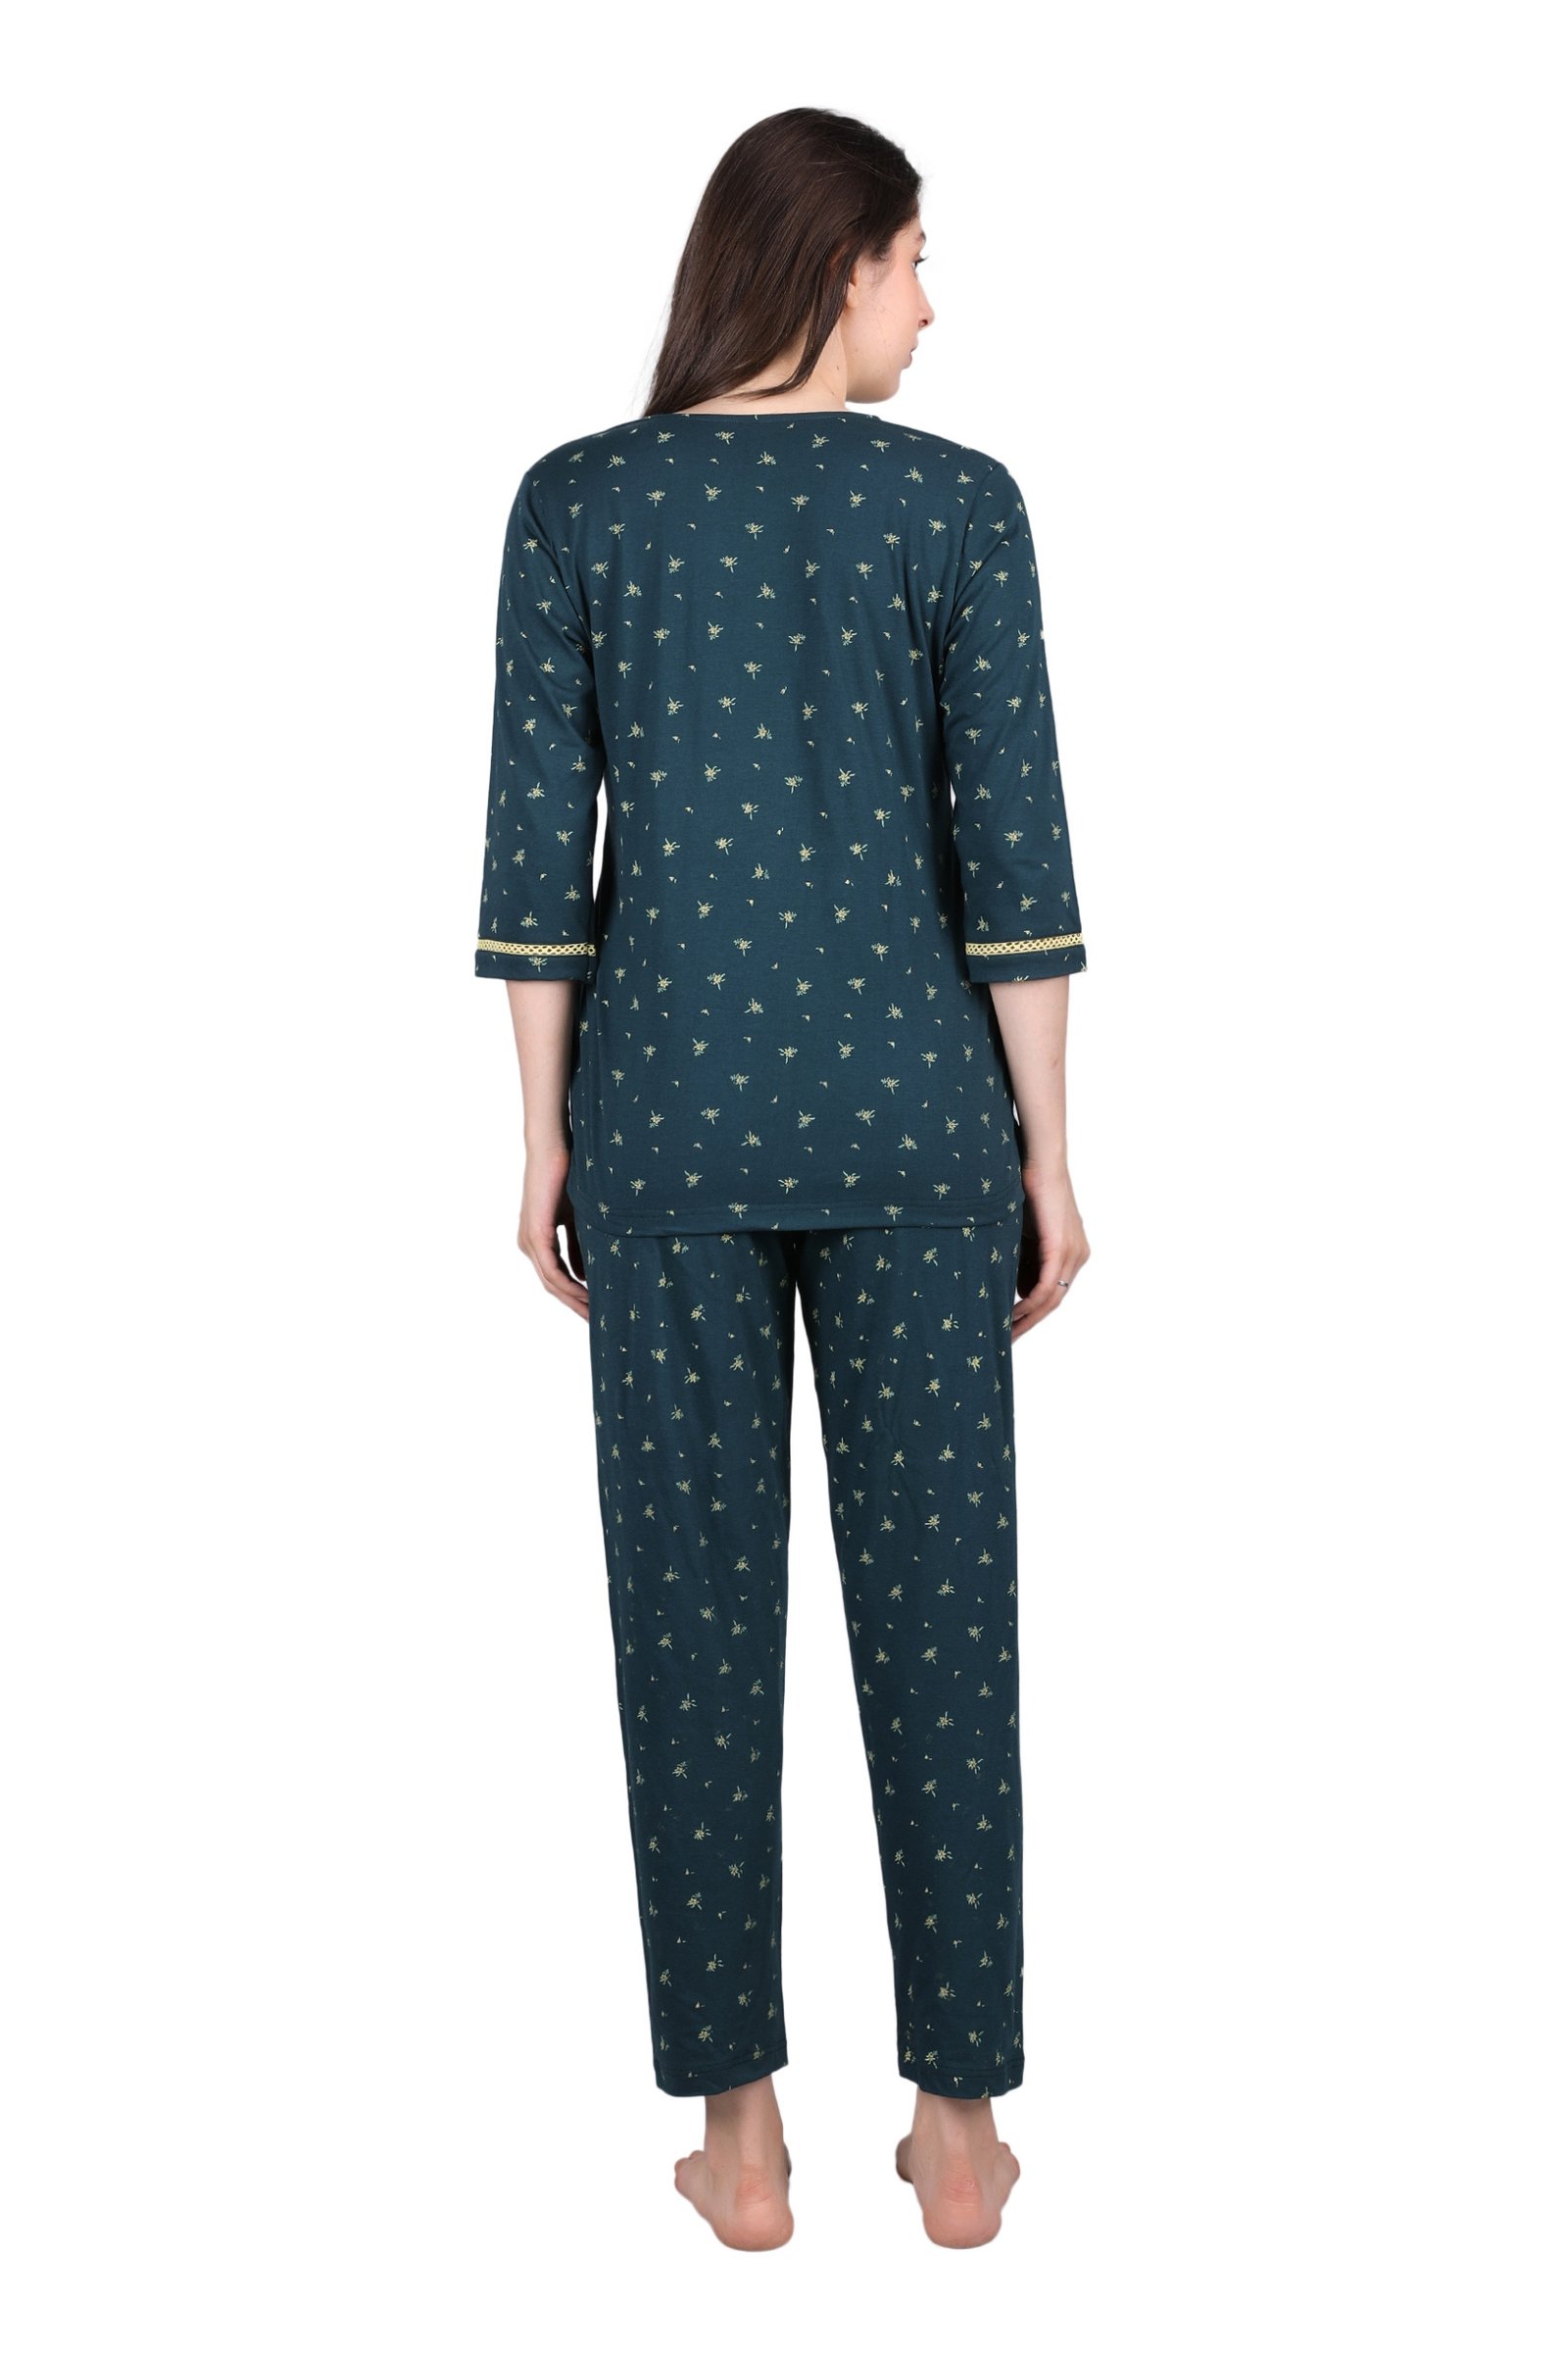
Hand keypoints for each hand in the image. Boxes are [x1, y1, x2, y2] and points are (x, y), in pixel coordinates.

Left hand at [517, 1137, 588, 1320]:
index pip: (557, 1277)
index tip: (597, 1309)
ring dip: (575, 1301)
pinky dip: (570, 1286)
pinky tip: (588, 1295)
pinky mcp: (535, 1236)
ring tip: (597, 1315)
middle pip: (553, 1286)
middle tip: (599, 1323)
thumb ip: (581, 1246)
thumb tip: (589, 1274)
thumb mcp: (579, 1218)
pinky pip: (552, 1271)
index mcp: (537, 1240)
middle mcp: (529, 1245)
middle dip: (576, 1306)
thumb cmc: (568, 1175)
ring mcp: (529, 1242)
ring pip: (552, 1283)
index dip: (576, 1296)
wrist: (554, 1147)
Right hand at [1013, 1160, 1088, 1340]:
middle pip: (1053, 1301)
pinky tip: (1012, 1314)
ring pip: (1050, 1298)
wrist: (1039, 1160)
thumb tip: (1015, 1287)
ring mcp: (1072, 1252)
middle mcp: (1077, 1255)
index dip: (1033, 1313)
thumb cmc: (1027, 1188)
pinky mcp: (1060, 1247)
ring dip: (1027, 1318)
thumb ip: (1023, 1258)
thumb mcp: (1024, 1231)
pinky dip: (1029, 1303)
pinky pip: (1046, 1286)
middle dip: (1029, 1323)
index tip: (1011, 1326)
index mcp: (1071, 1251)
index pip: (1052, 1291)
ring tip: (1005, 1332)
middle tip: (1006, 1339)